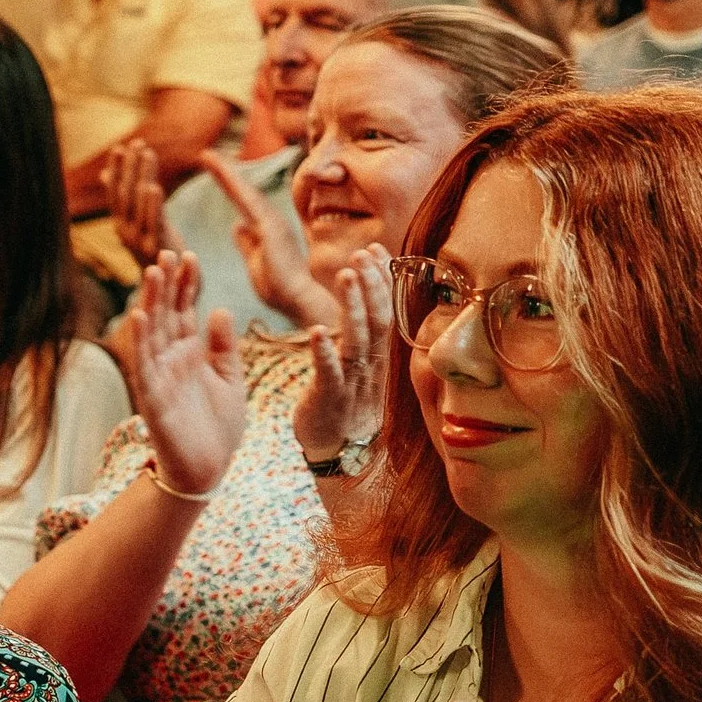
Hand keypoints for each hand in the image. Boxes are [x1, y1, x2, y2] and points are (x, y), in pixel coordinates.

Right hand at [105, 138, 167, 266]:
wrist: (169, 288)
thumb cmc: (155, 251)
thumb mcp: (138, 224)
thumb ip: (124, 200)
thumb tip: (104, 174)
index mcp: (120, 225)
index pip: (114, 192)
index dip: (116, 169)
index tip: (119, 147)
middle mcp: (124, 232)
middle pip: (125, 193)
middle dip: (130, 166)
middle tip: (136, 142)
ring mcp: (139, 240)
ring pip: (138, 204)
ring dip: (142, 176)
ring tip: (147, 154)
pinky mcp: (156, 248)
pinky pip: (153, 222)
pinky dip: (152, 204)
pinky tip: (153, 186)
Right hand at [132, 250, 247, 499]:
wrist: (209, 470)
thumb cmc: (219, 428)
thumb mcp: (231, 380)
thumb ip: (224, 347)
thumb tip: (219, 309)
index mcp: (190, 354)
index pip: (185, 310)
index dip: (186, 284)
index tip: (190, 255)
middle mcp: (171, 360)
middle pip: (166, 314)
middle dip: (166, 284)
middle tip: (168, 252)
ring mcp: (159, 377)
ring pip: (152, 332)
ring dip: (150, 302)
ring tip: (153, 272)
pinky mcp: (152, 397)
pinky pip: (143, 365)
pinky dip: (141, 340)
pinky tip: (140, 315)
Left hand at [204, 152, 334, 330]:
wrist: (300, 301)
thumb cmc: (280, 290)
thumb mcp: (255, 264)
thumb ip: (247, 244)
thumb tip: (237, 225)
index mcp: (266, 230)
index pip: (244, 205)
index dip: (229, 187)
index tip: (214, 172)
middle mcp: (271, 221)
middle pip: (243, 192)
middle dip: (225, 173)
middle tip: (205, 155)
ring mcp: (272, 221)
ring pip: (244, 191)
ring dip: (225, 173)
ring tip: (206, 156)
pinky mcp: (270, 227)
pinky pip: (246, 199)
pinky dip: (231, 183)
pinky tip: (218, 170)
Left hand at [292, 244, 392, 462]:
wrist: (343, 452)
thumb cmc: (348, 402)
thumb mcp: (360, 363)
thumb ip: (363, 330)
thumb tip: (366, 294)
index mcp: (377, 354)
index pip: (385, 309)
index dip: (381, 279)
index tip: (374, 249)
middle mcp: (369, 364)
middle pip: (376, 320)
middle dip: (371, 285)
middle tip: (361, 254)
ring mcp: (352, 382)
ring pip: (357, 340)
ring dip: (352, 306)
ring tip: (345, 275)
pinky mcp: (330, 398)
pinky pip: (329, 373)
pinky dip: (324, 352)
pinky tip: (316, 331)